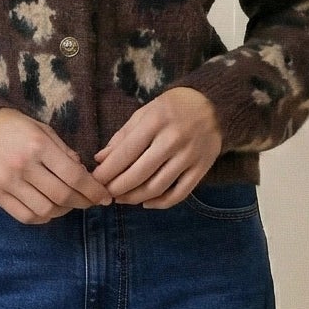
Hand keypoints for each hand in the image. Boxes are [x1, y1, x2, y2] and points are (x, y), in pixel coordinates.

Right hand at [0, 109, 116, 222]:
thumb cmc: (15, 128)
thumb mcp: (43, 130)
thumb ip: (64, 152)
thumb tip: (84, 175)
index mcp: (38, 145)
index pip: (74, 176)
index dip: (94, 190)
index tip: (104, 197)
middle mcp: (23, 165)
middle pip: (62, 195)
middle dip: (83, 202)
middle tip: (90, 202)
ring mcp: (7, 182)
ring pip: (46, 209)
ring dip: (63, 211)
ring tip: (68, 204)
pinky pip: (26, 216)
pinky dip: (43, 217)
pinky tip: (49, 209)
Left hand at [91, 87, 222, 205]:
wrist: (213, 105)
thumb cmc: (172, 108)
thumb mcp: (145, 113)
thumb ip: (122, 137)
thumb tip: (100, 160)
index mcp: (155, 122)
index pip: (125, 154)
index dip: (106, 172)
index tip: (94, 181)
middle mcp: (173, 140)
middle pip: (139, 174)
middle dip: (117, 188)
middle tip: (105, 193)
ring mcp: (189, 156)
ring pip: (157, 187)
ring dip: (134, 198)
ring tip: (121, 199)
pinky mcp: (202, 168)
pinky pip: (179, 194)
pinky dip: (160, 203)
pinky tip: (146, 202)